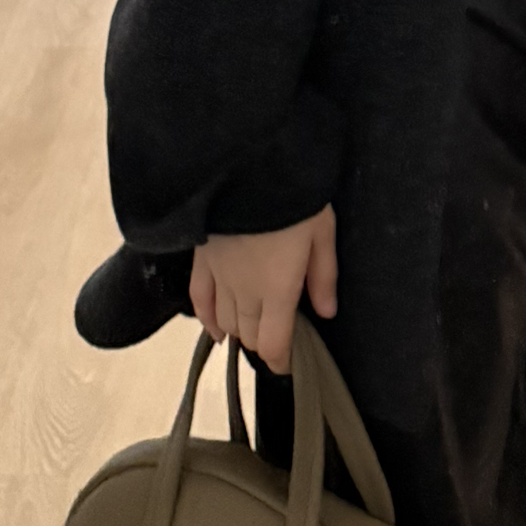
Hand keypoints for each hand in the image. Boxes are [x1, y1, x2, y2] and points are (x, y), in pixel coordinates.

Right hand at [190, 205, 337, 375]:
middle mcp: (244, 291)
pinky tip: (215, 330)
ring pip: (226, 321)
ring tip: (254, 327)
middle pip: (249, 335)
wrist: (248, 162)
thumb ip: (322, 275)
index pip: (272, 344)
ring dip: (240, 329)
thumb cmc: (292, 195)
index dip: (280, 361)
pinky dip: (207, 319)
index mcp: (277, 289)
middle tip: (278, 335)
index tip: (289, 364)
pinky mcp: (201, 260)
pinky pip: (199, 300)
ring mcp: (219, 276)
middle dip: (264, 341)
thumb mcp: (321, 231)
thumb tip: (326, 313)